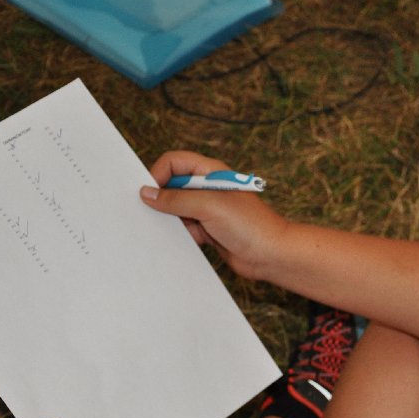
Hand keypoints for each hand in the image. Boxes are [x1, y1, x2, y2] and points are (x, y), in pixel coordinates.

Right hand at [139, 150, 290, 280]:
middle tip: (151, 214)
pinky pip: (185, 228)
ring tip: (174, 230)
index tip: (148, 194)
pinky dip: (181, 234)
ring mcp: (208, 210)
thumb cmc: (249, 225)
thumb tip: (147, 193)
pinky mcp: (209, 230)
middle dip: (161, 199)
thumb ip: (176, 198)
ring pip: (177, 209)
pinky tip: (184, 242)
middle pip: (173, 185)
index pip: (175, 162)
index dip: (158, 174)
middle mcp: (208, 188)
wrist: (271, 255)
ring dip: (170, 219)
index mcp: (211, 172)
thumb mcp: (208, 206)